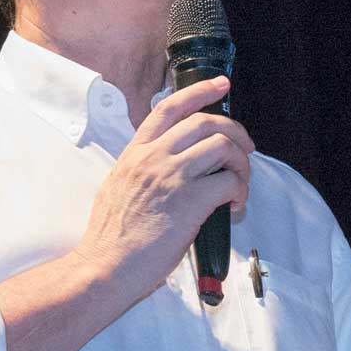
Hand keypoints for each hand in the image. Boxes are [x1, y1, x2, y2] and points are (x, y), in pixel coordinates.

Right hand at [77, 74, 253, 298]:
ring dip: (241, 163)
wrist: (105, 266)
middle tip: (245, 148)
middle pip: (205, 122)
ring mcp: (171, 177)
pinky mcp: (190, 202)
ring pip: (223, 146)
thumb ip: (140, 170)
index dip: (199, 91)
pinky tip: (233, 206)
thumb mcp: (116, 188)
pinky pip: (229, 181)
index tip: (220, 85)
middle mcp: (153, 158)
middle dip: (235, 131)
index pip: (169, 108)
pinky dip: (240, 191)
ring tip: (239, 183)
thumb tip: (167, 169)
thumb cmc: (109, 237)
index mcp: (135, 154)